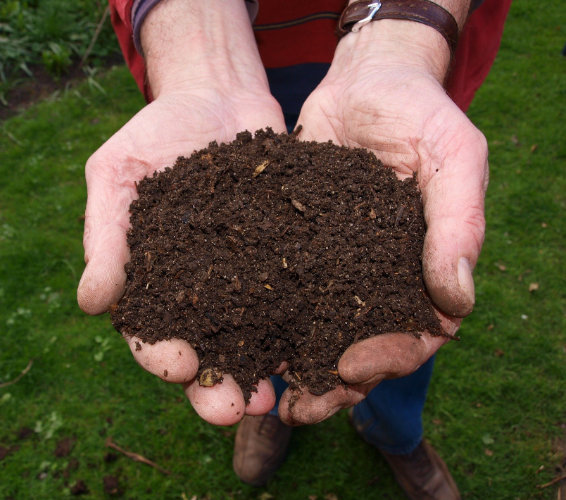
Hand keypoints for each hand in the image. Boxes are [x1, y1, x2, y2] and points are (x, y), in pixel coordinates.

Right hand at [78, 0, 286, 425]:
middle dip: (219, 385)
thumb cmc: (157, 133)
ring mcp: (250, 274)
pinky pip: (298, 294)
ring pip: (257, 335)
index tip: (179, 367)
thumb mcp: (118, 174)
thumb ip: (106, 236)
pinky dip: (307, 323)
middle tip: (236, 408)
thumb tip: (91, 303)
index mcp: (156, 280)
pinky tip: (321, 343)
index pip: (153, 332)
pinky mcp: (289, 254)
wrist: (217, 95)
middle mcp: (205, 288)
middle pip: (210, 350)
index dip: (162, 356)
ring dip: (267, 369)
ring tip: (280, 394)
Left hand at [277, 20, 487, 424]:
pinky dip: (261, 316)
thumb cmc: (420, 113)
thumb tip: (457, 303)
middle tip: (297, 408)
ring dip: (292, 364)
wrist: (366, 81)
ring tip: (261, 391)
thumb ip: (459, 225)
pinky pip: (280, 288)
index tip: (350, 368)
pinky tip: (236, 337)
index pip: (415, 334)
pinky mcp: (296, 245)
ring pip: (316, 328)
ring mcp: (335, 264)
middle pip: (359, 346)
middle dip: (331, 382)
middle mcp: (377, 276)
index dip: (388, 359)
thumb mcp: (453, 157)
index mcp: (422, 269)